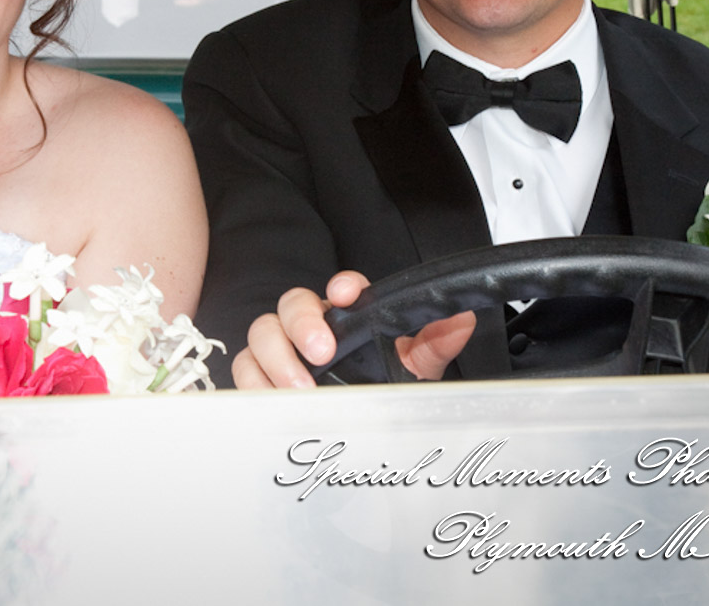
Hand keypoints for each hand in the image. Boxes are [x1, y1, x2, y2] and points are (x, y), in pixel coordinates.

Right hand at [231, 270, 476, 388]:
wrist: (367, 425)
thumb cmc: (386, 385)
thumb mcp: (417, 366)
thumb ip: (436, 341)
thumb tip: (462, 318)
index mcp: (349, 315)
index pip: (344, 287)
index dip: (344, 285)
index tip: (349, 294)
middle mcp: (312, 326)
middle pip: (291, 305)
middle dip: (302, 324)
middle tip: (322, 353)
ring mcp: (283, 350)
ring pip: (262, 335)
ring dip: (277, 360)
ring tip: (300, 389)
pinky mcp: (263, 376)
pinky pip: (245, 370)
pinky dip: (254, 384)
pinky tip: (273, 400)